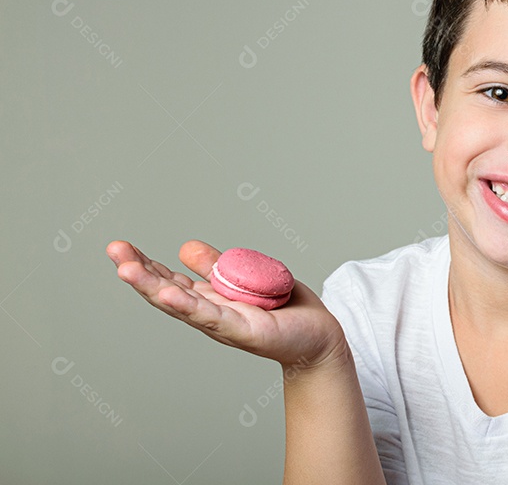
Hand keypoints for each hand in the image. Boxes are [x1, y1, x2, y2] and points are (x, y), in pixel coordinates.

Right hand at [106, 240, 347, 369]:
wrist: (318, 336)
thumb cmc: (283, 310)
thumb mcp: (243, 278)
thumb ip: (215, 267)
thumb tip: (185, 247)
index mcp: (208, 301)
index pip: (169, 280)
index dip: (145, 264)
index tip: (119, 247)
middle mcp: (210, 315)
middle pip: (167, 292)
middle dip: (139, 272)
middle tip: (113, 250)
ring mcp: (225, 325)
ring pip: (183, 304)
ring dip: (153, 287)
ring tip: (127, 270)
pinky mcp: (246, 331)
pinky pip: (213, 316)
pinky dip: (189, 306)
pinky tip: (168, 294)